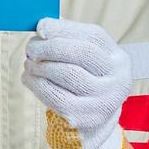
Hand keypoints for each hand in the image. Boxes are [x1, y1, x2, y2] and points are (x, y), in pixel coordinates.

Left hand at [20, 17, 131, 148]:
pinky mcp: (84, 118)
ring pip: (67, 74)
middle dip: (51, 46)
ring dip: (41, 65)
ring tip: (29, 63)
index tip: (41, 27)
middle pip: (82, 53)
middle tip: (31, 47)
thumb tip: (43, 25)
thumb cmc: (85, 81)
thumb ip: (69, 39)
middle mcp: (118, 79)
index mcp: (119, 59)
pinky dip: (37, 84)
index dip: (65, 29)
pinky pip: (55, 96)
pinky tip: (29, 78)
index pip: (93, 37)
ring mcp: (104, 101)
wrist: (94, 122)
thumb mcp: (87, 60)